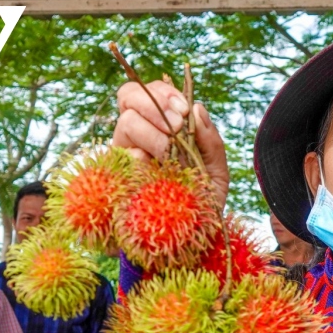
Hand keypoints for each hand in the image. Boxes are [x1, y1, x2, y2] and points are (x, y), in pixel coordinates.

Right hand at [113, 81, 229, 208]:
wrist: (189, 239)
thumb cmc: (203, 203)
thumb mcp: (216, 172)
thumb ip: (211, 141)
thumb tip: (198, 107)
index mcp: (161, 128)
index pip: (151, 92)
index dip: (164, 94)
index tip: (183, 112)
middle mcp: (138, 136)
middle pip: (129, 97)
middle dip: (155, 106)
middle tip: (176, 127)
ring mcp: (124, 154)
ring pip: (126, 123)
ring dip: (153, 135)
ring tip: (170, 156)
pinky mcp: (116, 175)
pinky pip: (122, 156)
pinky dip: (140, 160)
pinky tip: (155, 173)